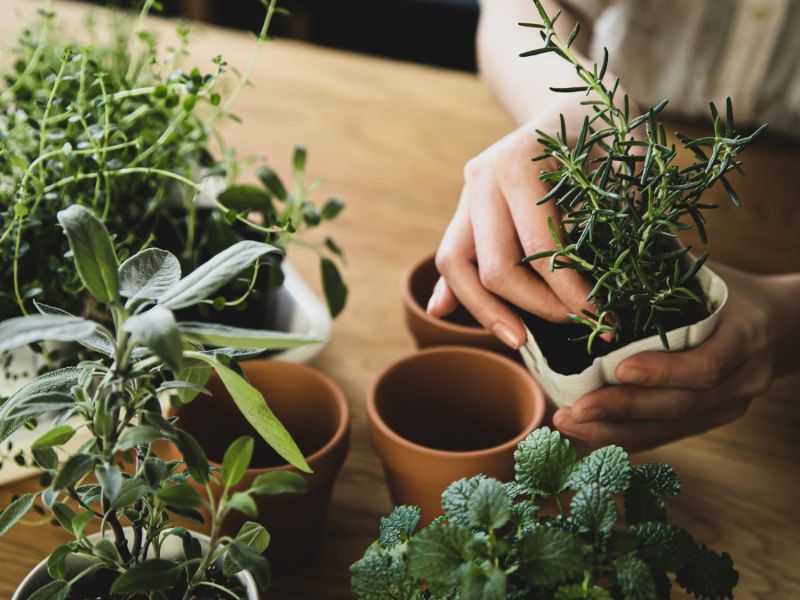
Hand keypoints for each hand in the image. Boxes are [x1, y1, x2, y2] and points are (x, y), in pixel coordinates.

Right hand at [428, 102, 600, 348]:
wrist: (573, 96)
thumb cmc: (610, 131)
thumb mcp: (627, 167)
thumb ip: (616, 223)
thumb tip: (607, 290)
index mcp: (522, 163)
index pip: (539, 250)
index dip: (571, 294)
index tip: (604, 319)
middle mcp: (484, 176)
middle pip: (492, 267)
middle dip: (535, 308)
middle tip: (576, 327)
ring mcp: (469, 190)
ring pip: (455, 265)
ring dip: (486, 310)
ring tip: (519, 340)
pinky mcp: (466, 204)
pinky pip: (451, 253)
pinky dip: (453, 286)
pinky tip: (444, 311)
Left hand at [553, 265, 798, 450]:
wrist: (783, 324)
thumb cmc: (732, 291)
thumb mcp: (708, 278)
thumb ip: (664, 279)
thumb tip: (599, 266)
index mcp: (746, 335)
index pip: (706, 364)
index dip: (663, 371)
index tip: (617, 369)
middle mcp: (743, 378)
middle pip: (680, 404)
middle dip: (622, 410)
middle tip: (573, 411)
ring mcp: (730, 405)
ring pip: (670, 427)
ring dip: (615, 431)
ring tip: (569, 425)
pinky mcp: (713, 419)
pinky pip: (669, 434)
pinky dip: (627, 436)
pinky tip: (589, 435)